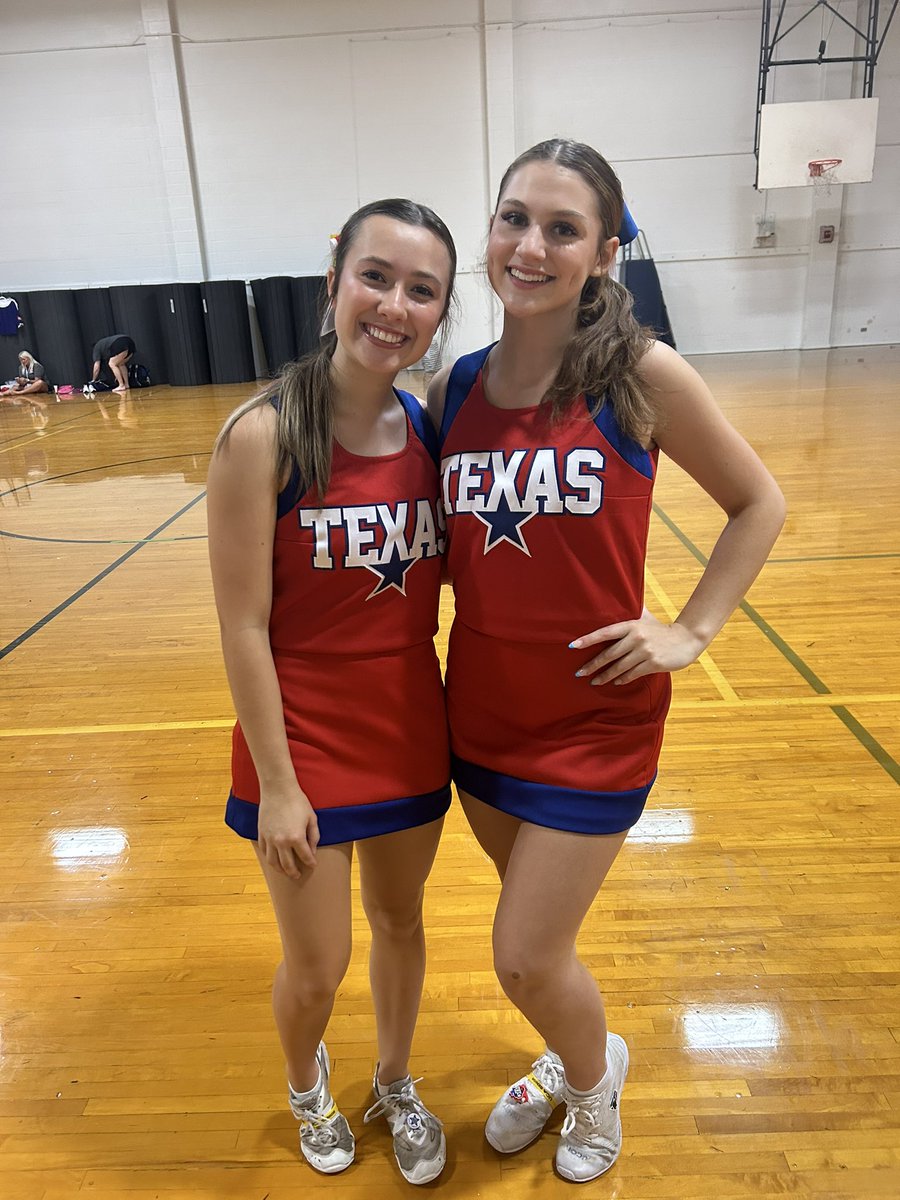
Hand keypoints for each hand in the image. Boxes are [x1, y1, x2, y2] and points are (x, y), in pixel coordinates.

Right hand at [257, 784, 319, 878]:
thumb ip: (314, 836)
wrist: (278, 789)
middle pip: (288, 865)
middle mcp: (281, 842)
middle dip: (294, 872)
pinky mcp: (261, 834)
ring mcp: (269, 839)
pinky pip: (264, 851)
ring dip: (280, 869)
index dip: (311, 863)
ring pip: (273, 862)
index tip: (313, 865)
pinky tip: (274, 859)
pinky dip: (269, 858)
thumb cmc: (297, 801)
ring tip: (285, 872)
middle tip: (298, 875)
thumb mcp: (312, 818)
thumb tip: (312, 850)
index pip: (305, 857)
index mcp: (296, 838)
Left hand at [570, 609, 704, 685]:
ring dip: (605, 676)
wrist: (687, 639)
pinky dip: (622, 679)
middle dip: (592, 665)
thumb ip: (631, 612)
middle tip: (579, 673)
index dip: (587, 639)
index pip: (604, 632)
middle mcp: (636, 637)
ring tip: (594, 681)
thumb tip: (615, 598)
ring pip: (619, 667)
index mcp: (631, 625)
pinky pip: (632, 674)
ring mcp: (645, 651)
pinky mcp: (653, 663)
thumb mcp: (646, 618)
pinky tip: (615, 682)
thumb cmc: (661, 629)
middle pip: (609, 654)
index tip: (572, 646)